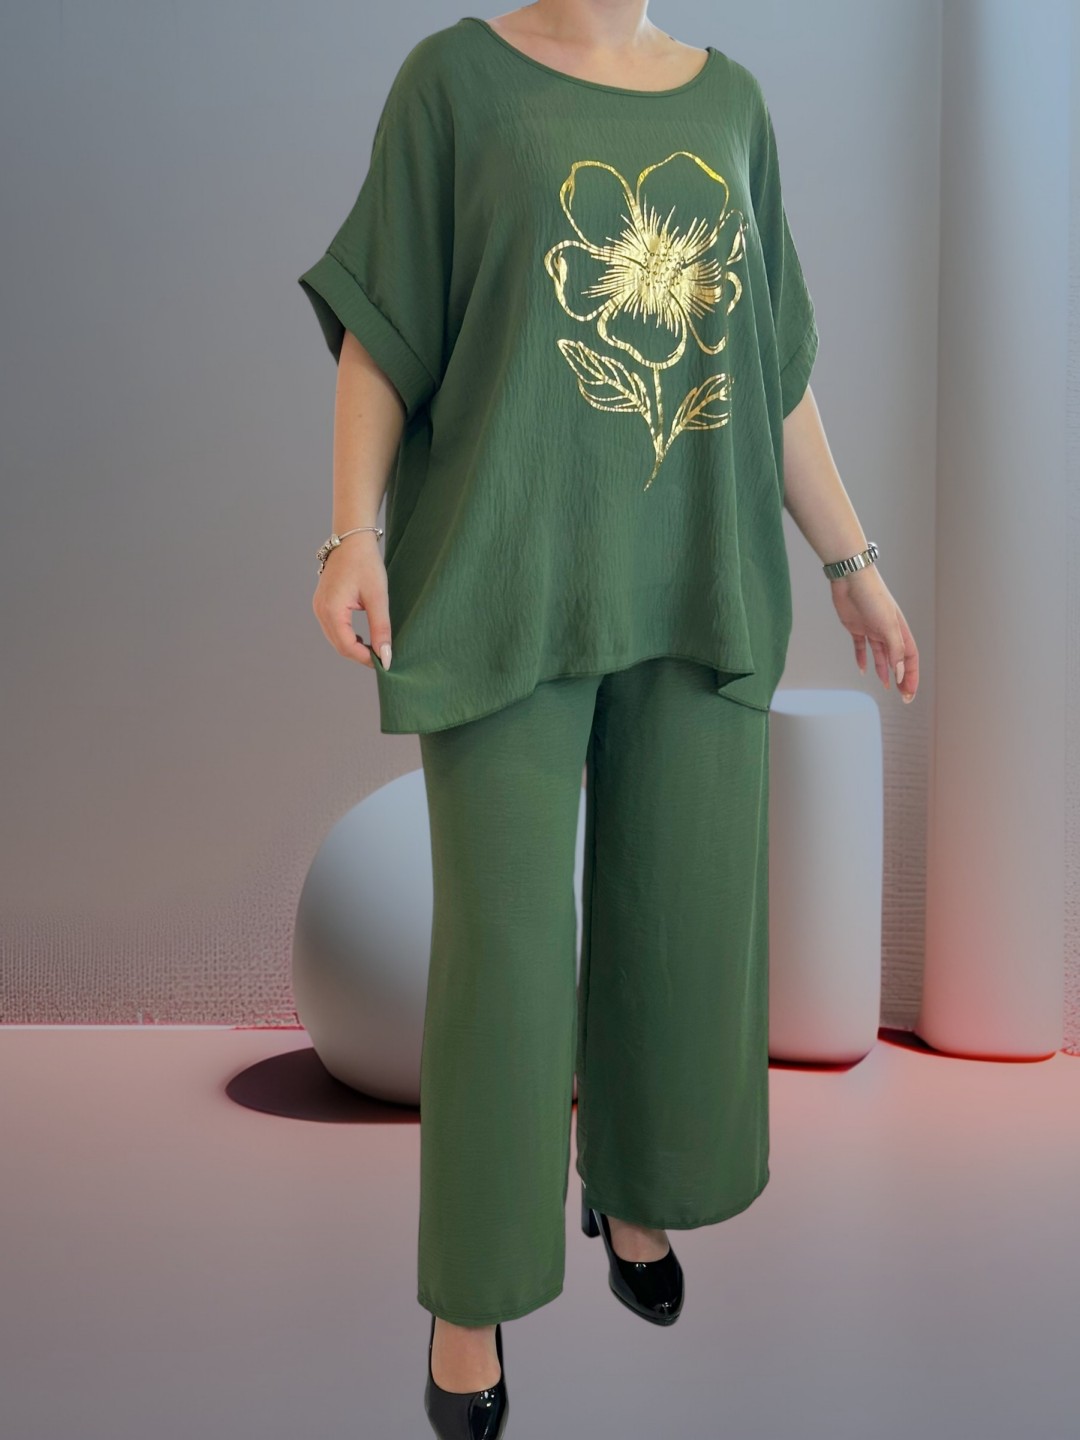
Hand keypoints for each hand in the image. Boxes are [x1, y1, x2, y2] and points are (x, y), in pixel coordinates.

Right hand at [312, 531, 391, 670]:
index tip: (384, 663)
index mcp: (331, 609)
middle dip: (360, 655)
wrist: (351, 540)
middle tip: (382, 658)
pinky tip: (363, 637)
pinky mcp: (322, 604)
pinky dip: (347, 637)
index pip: (346, 646)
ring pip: (335, 639)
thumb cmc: (365, 564)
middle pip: (339, 645)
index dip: (365, 658)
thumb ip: (381, 628)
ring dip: (353, 647)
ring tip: (374, 648)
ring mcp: (318, 607)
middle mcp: (320, 610)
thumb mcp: (377, 597)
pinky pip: (333, 629)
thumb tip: (385, 657)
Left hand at [829, 567, 917, 702]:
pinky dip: (862, 659)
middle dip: (902, 678)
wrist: (850, 578)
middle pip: (897, 659)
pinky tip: (863, 671)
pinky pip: (861, 647)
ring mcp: (872, 629)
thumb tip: (899, 672)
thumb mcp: (887, 626)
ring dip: (883, 671)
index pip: (910, 658)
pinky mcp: (856, 627)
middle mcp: (887, 631)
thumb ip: (894, 650)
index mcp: (900, 630)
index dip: (911, 676)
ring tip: (886, 687)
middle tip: (902, 695)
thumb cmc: (872, 596)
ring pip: (880, 655)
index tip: (909, 694)